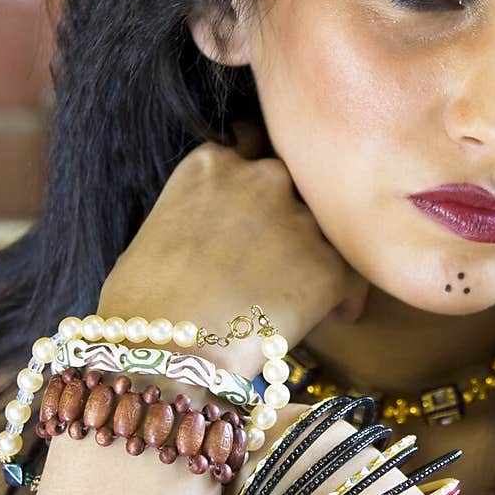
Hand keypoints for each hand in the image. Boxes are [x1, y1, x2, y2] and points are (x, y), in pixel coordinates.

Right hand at [97, 120, 368, 376]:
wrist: (163, 349)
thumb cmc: (143, 303)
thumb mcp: (160, 228)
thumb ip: (202, 211)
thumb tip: (219, 232)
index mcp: (214, 162)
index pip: (254, 145)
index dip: (263, 178)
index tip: (268, 201)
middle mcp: (263, 177)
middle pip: (299, 184)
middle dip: (296, 214)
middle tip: (292, 250)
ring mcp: (299, 219)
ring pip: (330, 229)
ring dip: (320, 255)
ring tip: (310, 291)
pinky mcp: (328, 265)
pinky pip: (351, 277)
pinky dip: (344, 296)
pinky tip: (333, 315)